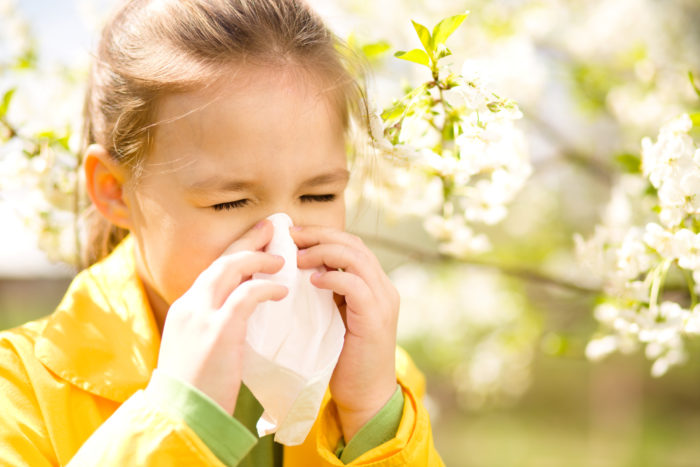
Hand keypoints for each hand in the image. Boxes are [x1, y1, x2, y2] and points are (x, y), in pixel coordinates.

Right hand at [156, 219, 287, 414]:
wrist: (180, 417)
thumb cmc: (193, 390)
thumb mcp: (196, 350)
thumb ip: (211, 328)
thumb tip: (237, 319)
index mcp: (185, 309)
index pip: (212, 271)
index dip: (235, 252)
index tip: (256, 240)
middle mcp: (190, 305)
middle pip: (221, 261)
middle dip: (248, 242)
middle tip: (272, 229)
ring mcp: (201, 315)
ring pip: (230, 269)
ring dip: (258, 259)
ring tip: (281, 260)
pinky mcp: (218, 330)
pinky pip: (247, 295)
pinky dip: (266, 287)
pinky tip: (282, 291)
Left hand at [291, 225, 398, 439]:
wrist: (366, 397)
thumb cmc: (343, 360)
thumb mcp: (332, 318)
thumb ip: (324, 294)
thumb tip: (293, 270)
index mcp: (374, 284)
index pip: (351, 244)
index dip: (322, 234)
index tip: (292, 234)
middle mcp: (383, 287)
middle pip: (353, 243)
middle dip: (319, 235)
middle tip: (290, 236)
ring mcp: (383, 301)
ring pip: (356, 257)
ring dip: (323, 251)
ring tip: (298, 257)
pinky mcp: (376, 317)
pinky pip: (356, 285)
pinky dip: (333, 277)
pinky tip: (312, 280)